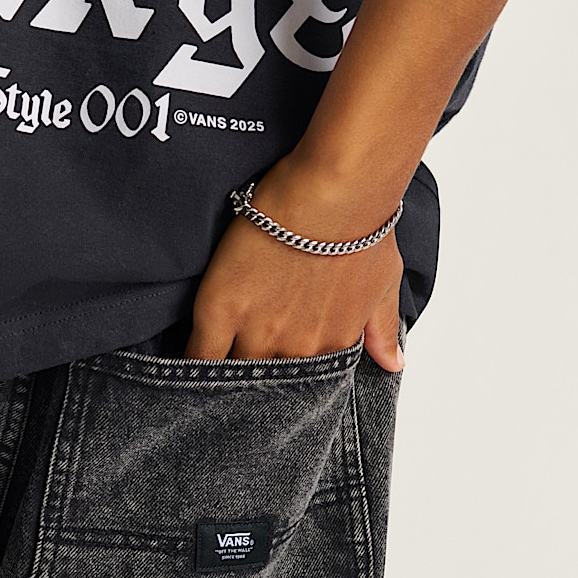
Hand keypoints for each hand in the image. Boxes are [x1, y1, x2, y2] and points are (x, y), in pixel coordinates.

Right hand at [183, 152, 406, 370]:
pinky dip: (192, 363)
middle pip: (265, 385)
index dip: (285, 386)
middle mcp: (296, 348)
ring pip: (232, 375)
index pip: (303, 386)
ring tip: (204, 383)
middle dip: (253, 387)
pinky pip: (200, 353)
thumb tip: (393, 363)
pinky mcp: (222, 309)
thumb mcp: (384, 281)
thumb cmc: (364, 224)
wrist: (336, 190)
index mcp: (331, 344)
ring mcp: (258, 331)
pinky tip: (184, 370)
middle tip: (238, 383)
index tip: (273, 383)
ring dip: (220, 380)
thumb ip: (382, 329)